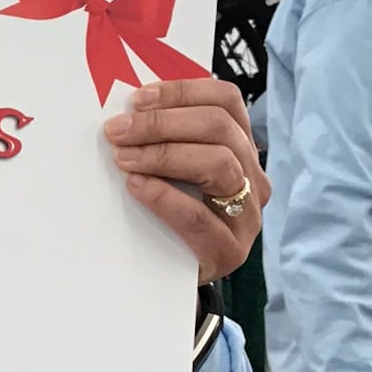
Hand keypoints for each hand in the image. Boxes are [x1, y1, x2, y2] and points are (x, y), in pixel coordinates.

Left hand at [104, 77, 268, 281]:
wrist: (170, 278)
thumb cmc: (167, 215)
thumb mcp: (172, 171)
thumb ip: (165, 139)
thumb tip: (128, 109)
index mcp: (241, 148)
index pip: (226, 101)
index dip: (182, 92)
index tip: (138, 98)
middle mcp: (253, 178)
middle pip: (219, 129)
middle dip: (162, 123)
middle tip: (118, 130)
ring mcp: (247, 216)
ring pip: (218, 165)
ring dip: (163, 154)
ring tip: (124, 157)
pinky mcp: (230, 251)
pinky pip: (199, 217)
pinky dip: (164, 196)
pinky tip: (136, 186)